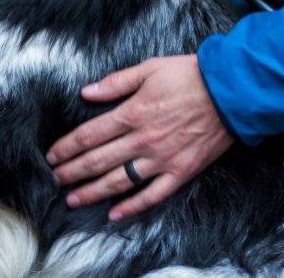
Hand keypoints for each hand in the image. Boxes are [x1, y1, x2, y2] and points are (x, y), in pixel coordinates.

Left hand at [45, 55, 233, 219]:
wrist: (232, 92)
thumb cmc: (189, 76)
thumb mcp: (149, 69)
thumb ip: (116, 83)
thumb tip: (86, 92)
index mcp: (132, 113)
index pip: (89, 135)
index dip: (67, 147)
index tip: (51, 156)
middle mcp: (143, 140)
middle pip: (98, 160)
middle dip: (72, 172)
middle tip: (53, 180)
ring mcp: (162, 159)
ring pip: (119, 181)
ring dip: (93, 192)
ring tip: (73, 199)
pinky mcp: (181, 171)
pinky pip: (153, 195)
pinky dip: (133, 206)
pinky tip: (114, 214)